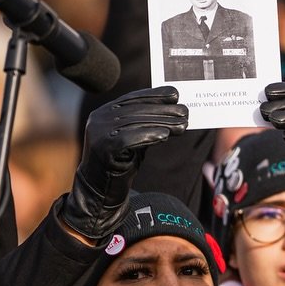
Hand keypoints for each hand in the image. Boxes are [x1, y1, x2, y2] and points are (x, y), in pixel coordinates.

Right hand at [64, 87, 187, 242]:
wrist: (99, 191)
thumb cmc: (120, 163)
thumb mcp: (133, 137)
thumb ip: (145, 123)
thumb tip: (174, 111)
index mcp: (104, 112)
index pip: (132, 98)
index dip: (154, 95)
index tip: (175, 94)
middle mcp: (99, 119)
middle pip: (136, 110)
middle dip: (163, 110)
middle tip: (186, 112)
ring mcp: (98, 133)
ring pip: (134, 122)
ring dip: (162, 123)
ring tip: (182, 126)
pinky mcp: (102, 148)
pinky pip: (128, 138)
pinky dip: (149, 135)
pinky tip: (165, 135)